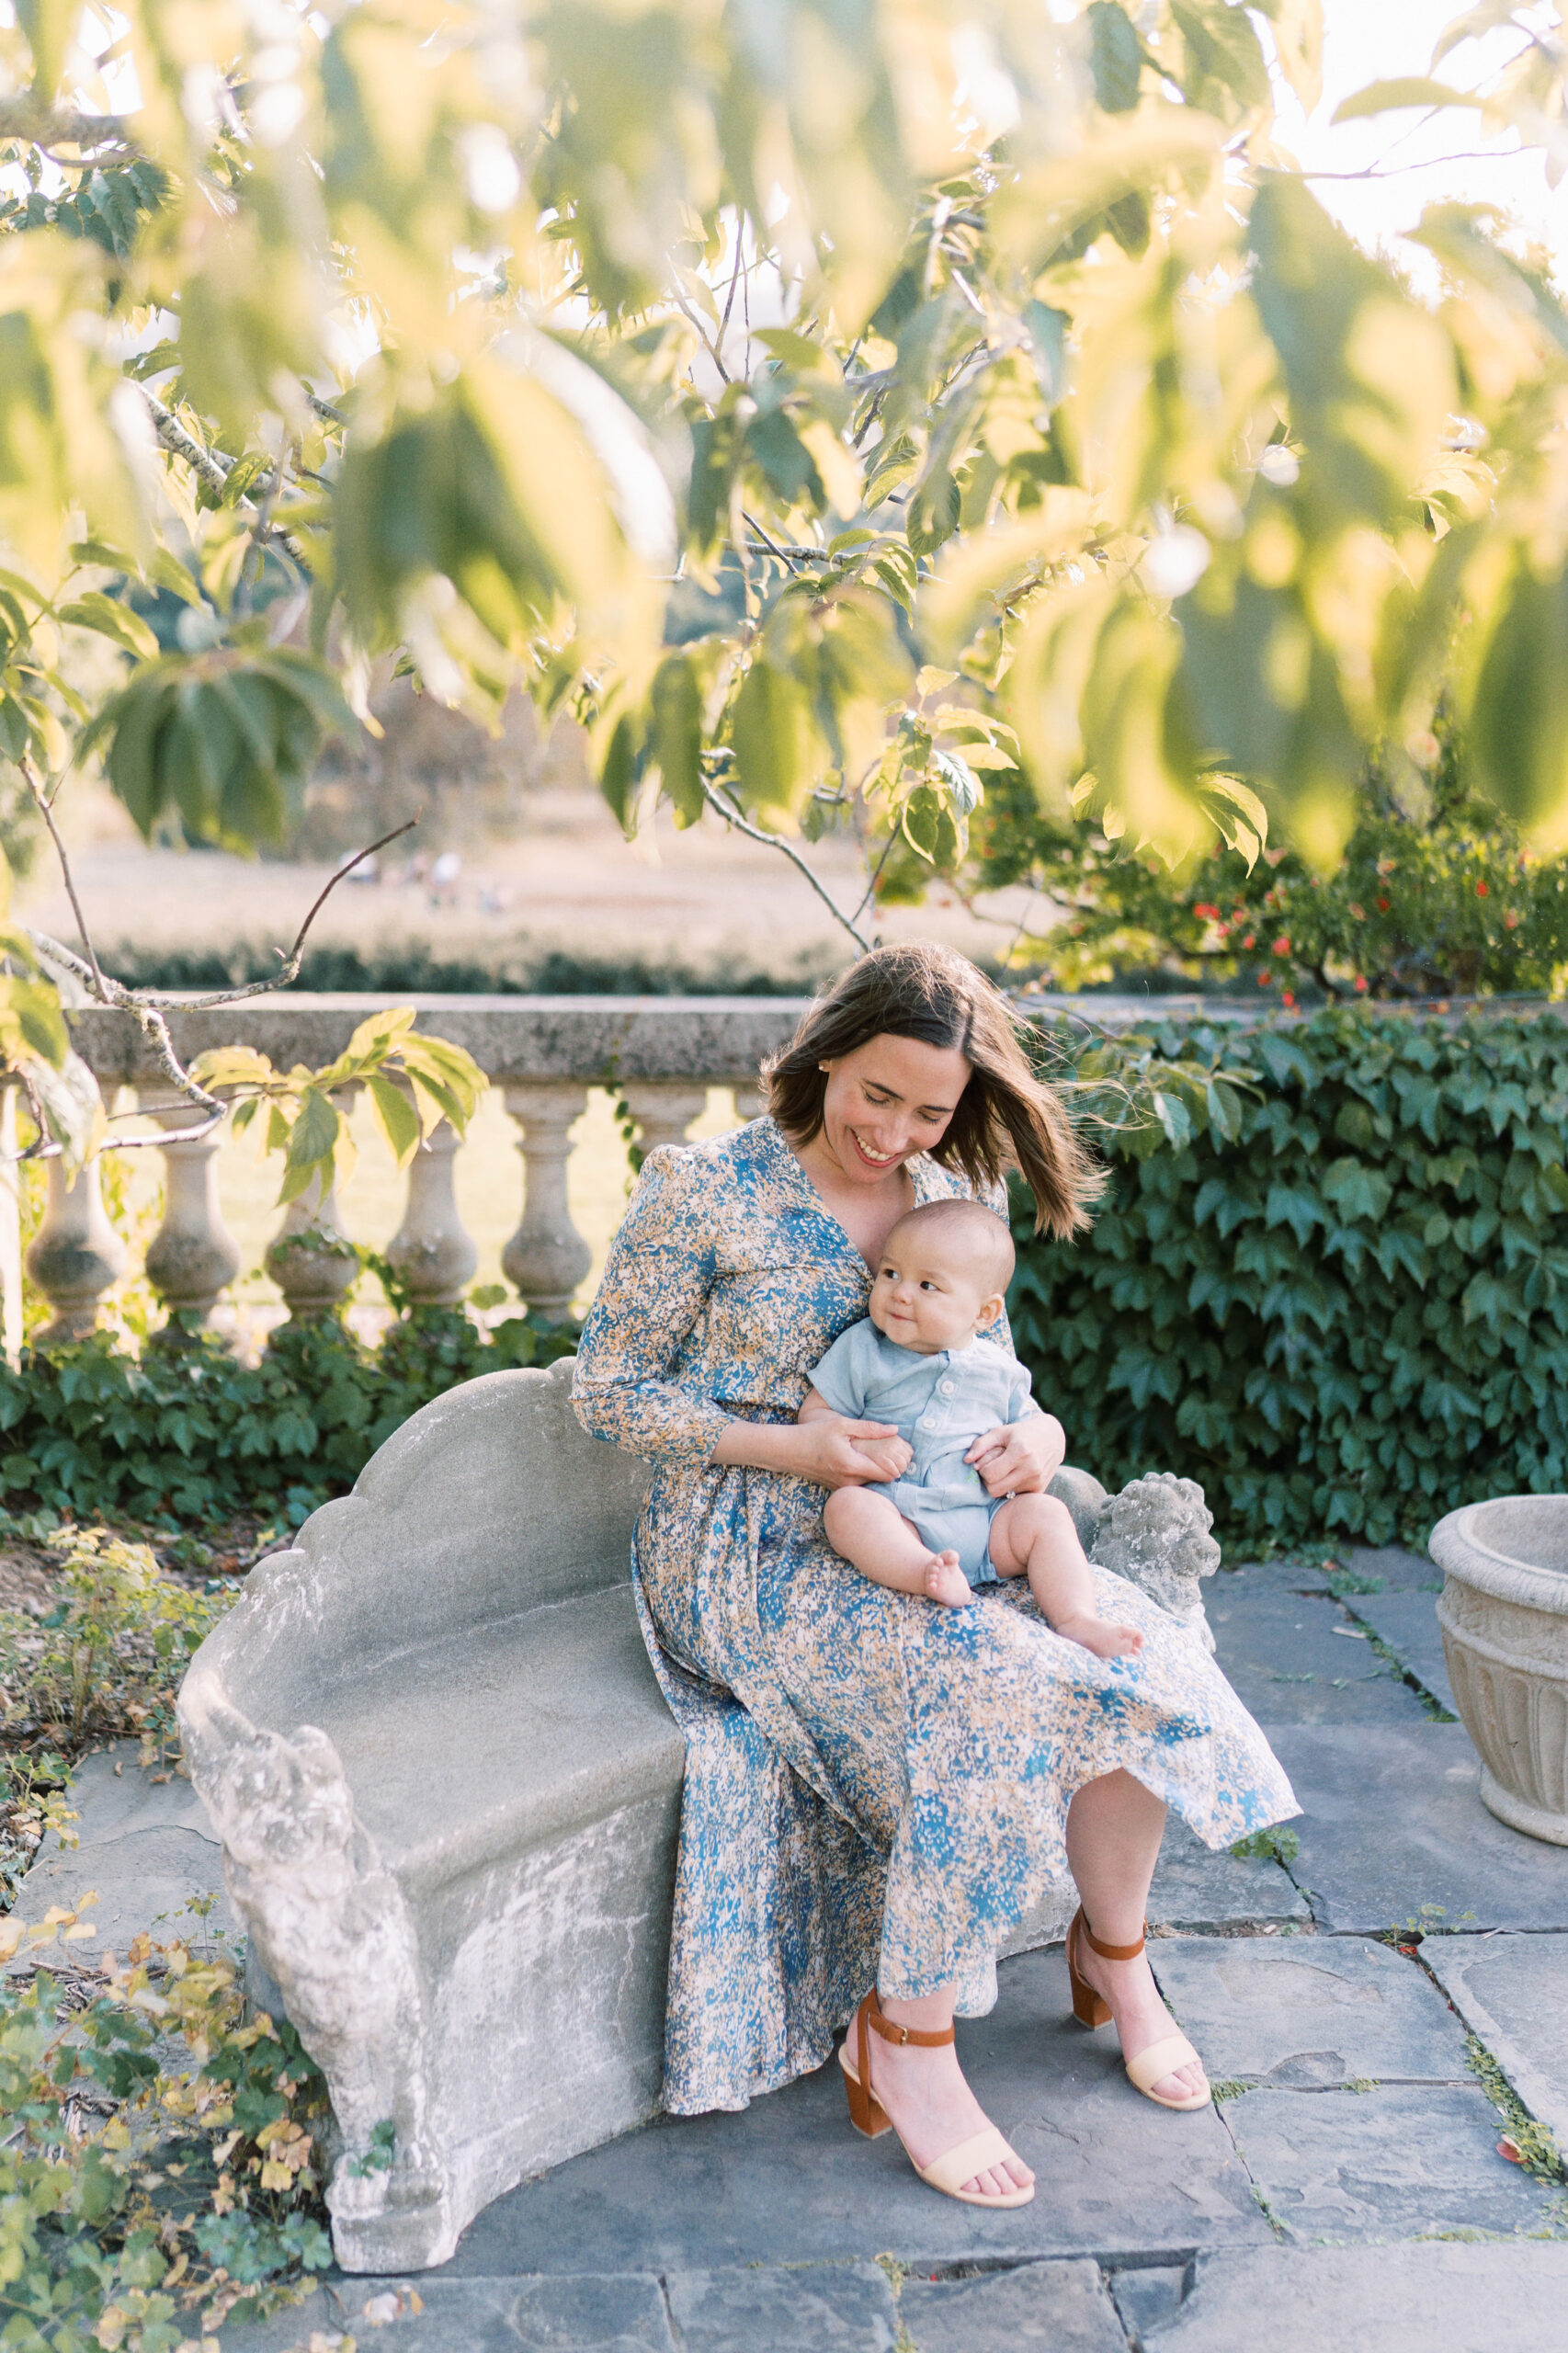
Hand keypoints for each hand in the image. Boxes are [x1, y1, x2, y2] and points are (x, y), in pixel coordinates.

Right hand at [791, 1416, 909, 1489]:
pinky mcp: (837, 1489)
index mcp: (852, 1465)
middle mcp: (849, 1482)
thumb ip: (870, 1428)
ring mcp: (842, 1488)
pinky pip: (858, 1485)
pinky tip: (859, 1462)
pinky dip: (863, 1476)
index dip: (898, 1465)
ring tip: (874, 1456)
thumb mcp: (841, 1424)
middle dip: (889, 1468)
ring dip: (875, 1472)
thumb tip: (896, 1430)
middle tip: (890, 1453)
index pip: (888, 1475)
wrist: (788, 1451)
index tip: (899, 1453)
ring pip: (870, 1484)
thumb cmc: (814, 1434)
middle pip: (882, 1481)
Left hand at [965, 1412, 1065, 1497]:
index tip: (988, 1461)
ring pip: (1004, 1494)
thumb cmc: (1022, 1433)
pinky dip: (1011, 1487)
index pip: (990, 1474)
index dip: (983, 1469)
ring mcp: (1037, 1481)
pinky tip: (1016, 1475)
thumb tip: (966, 1461)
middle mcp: (1030, 1469)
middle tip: (994, 1467)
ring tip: (1007, 1469)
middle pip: (994, 1489)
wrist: (1053, 1438)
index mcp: (1020, 1452)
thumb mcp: (1001, 1432)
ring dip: (1000, 1483)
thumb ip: (981, 1444)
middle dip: (989, 1480)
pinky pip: (1015, 1496)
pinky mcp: (1039, 1490)